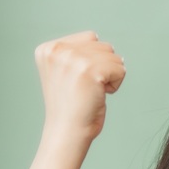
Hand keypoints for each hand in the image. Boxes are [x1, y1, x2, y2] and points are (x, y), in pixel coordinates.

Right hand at [17, 31, 124, 168]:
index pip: (90, 37)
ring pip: (114, 56)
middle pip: (104, 45)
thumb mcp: (65, 71)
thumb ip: (75, 52)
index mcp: (47, 48)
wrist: (67, 131)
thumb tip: (101, 40)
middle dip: (103, 67)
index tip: (77, 80)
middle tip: (86, 88)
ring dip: (110, 76)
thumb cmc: (72, 106)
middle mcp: (58, 50)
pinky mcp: (90, 70)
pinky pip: (121, 69)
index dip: (92, 60)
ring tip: (92, 92)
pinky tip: (100, 95)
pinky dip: (116, 84)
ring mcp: (73, 59)